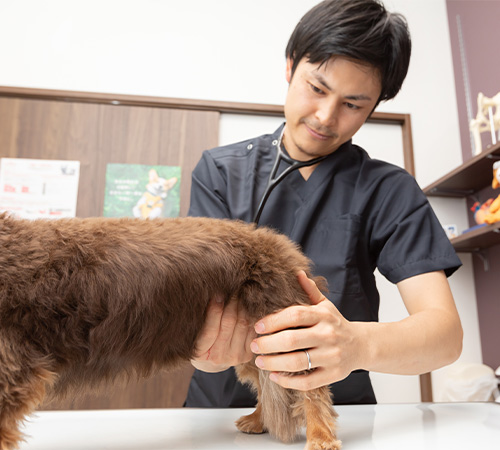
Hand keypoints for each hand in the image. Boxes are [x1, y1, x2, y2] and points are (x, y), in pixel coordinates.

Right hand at [191, 295, 256, 372]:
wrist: (212, 358)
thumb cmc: (199, 340)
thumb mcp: (194, 332)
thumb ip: (202, 317)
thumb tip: (212, 294)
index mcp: (200, 353)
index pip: (210, 330)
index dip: (214, 310)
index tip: (217, 294)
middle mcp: (219, 357)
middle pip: (228, 324)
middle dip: (231, 303)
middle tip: (233, 287)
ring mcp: (235, 357)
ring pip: (242, 324)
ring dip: (242, 305)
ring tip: (241, 291)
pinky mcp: (247, 354)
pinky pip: (252, 328)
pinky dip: (251, 314)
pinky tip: (249, 303)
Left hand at [250, 271, 363, 390]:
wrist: (361, 345)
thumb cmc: (336, 323)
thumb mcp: (325, 305)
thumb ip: (310, 290)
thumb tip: (297, 272)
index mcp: (323, 315)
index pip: (295, 315)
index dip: (273, 321)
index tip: (257, 327)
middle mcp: (328, 335)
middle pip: (292, 340)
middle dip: (268, 344)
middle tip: (254, 346)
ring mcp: (331, 356)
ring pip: (297, 362)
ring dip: (274, 363)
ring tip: (260, 361)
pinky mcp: (333, 374)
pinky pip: (307, 381)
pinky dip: (288, 381)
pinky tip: (274, 376)